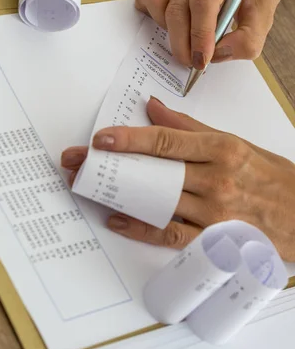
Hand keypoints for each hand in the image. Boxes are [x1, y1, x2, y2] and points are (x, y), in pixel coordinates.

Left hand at [61, 97, 294, 260]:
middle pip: (156, 171)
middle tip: (80, 162)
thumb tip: (152, 108)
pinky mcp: (214, 240)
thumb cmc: (270, 175)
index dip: (131, 139)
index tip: (101, 138)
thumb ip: (189, 127)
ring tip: (90, 188)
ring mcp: (215, 213)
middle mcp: (217, 180)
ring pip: (159, 202)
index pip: (167, 141)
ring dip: (120, 195)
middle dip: (113, 166)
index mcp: (221, 149)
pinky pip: (171, 235)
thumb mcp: (233, 141)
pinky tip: (119, 219)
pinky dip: (142, 229)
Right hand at [135, 0, 289, 69]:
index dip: (199, 35)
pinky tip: (174, 21)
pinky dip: (155, 15)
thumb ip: (247, 41)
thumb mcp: (264, 19)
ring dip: (166, 27)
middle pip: (178, 5)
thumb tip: (216, 54)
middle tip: (190, 61)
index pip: (204, 0)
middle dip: (181, 41)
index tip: (200, 60)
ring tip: (184, 35)